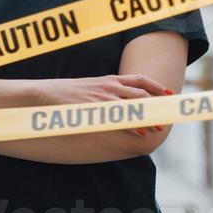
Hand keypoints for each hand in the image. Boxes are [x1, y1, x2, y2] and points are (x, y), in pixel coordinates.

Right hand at [34, 75, 169, 136]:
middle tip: (168, 114)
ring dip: (149, 117)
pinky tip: (142, 133)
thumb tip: (112, 101)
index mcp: (107, 79)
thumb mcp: (87, 87)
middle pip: (141, 93)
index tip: (167, 92)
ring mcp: (103, 97)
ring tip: (159, 127)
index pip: (138, 79)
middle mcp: (109, 86)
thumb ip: (102, 91)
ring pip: (134, 106)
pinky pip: (121, 118)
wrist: (44, 93)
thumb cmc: (63, 92)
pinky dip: (134, 126)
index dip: (156, 85)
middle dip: (157, 104)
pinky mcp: (97, 110)